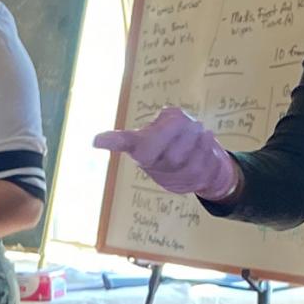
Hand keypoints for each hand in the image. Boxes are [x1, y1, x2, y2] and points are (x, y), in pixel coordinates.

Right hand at [92, 106, 240, 200]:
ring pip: (180, 157)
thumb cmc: (180, 138)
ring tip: (196, 130)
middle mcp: (151, 165)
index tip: (97, 140)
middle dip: (174, 132)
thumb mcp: (172, 120)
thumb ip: (171, 120)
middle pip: (154, 150)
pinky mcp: (192, 183)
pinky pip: (201, 162)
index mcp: (140, 147)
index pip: (125, 143)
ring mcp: (171, 178)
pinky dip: (206, 146)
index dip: (112, 142)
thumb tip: (177, 124)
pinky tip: (206, 140)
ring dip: (193, 137)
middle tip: (185, 122)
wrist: (205, 168)